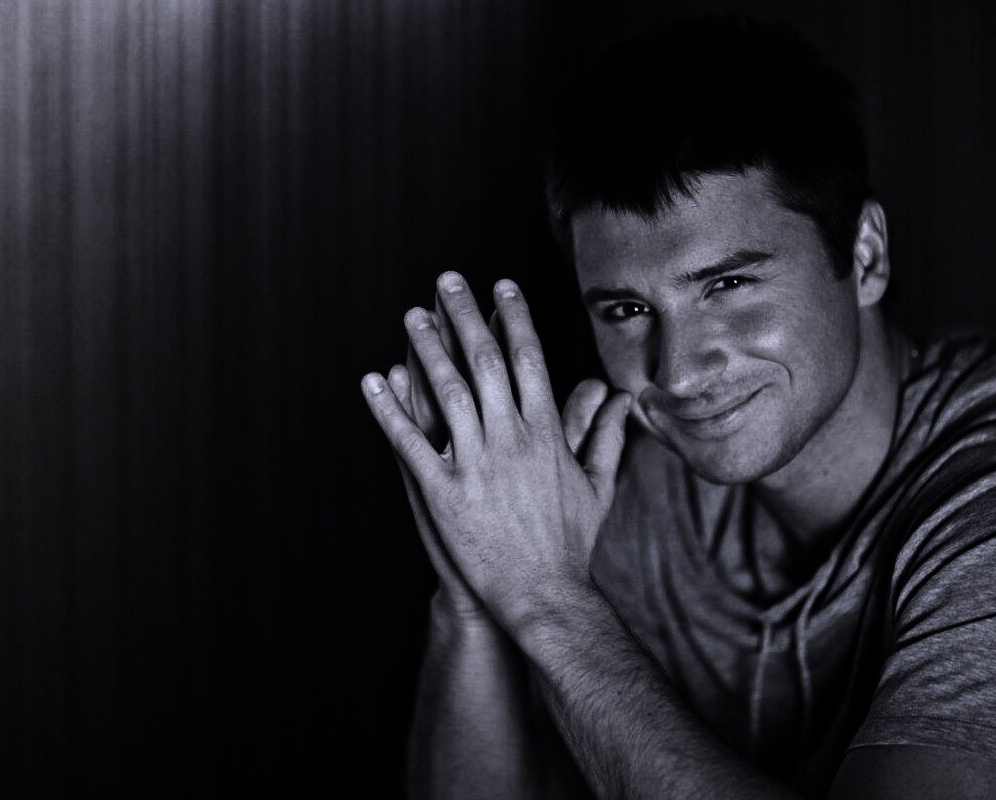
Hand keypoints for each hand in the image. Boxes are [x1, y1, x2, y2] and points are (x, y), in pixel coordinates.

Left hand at [362, 272, 631, 634]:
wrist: (543, 595)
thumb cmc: (572, 544)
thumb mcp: (598, 486)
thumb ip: (606, 436)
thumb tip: (621, 399)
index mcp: (546, 432)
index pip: (527, 360)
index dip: (513, 319)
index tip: (500, 287)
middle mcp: (510, 439)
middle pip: (484, 362)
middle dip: (466, 316)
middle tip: (447, 280)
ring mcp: (475, 464)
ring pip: (446, 392)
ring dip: (427, 349)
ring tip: (411, 315)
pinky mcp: (442, 492)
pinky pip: (411, 441)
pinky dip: (390, 409)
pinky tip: (374, 380)